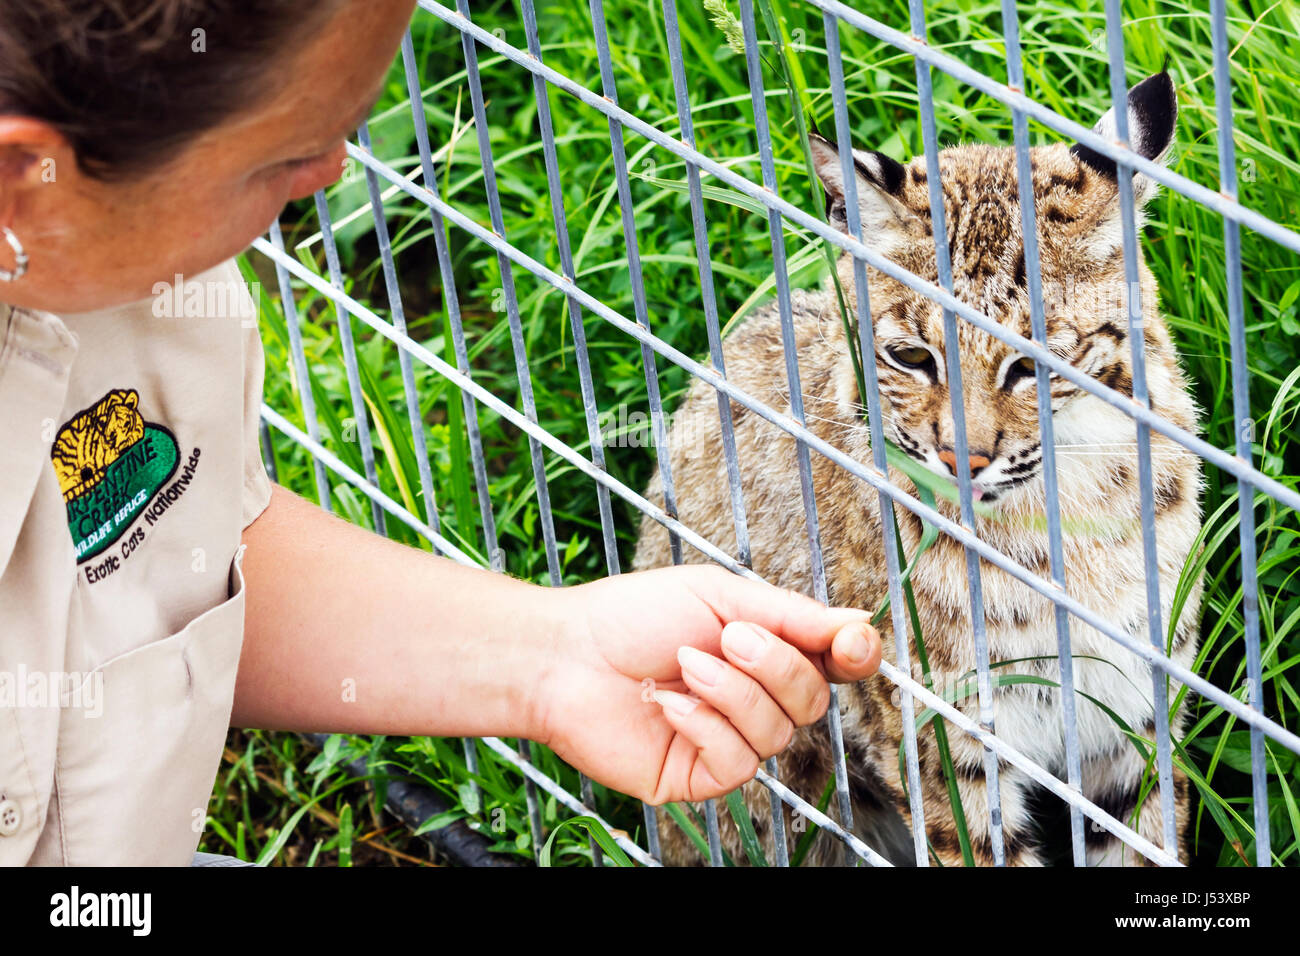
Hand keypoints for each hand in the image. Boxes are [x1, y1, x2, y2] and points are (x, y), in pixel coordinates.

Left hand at [532, 564, 881, 804]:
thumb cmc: (632, 617)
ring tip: (685, 665)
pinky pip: (736, 763)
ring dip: (732, 693)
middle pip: (812, 698)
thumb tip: (860, 625)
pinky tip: (668, 706)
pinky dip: (705, 727)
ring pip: (776, 732)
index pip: (832, 662)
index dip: (854, 655)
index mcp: (763, 650)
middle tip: (729, 637)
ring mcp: (726, 739)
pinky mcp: (697, 776)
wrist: (564, 654)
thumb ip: (790, 615)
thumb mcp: (719, 596)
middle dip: (774, 665)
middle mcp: (753, 697)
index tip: (852, 644)